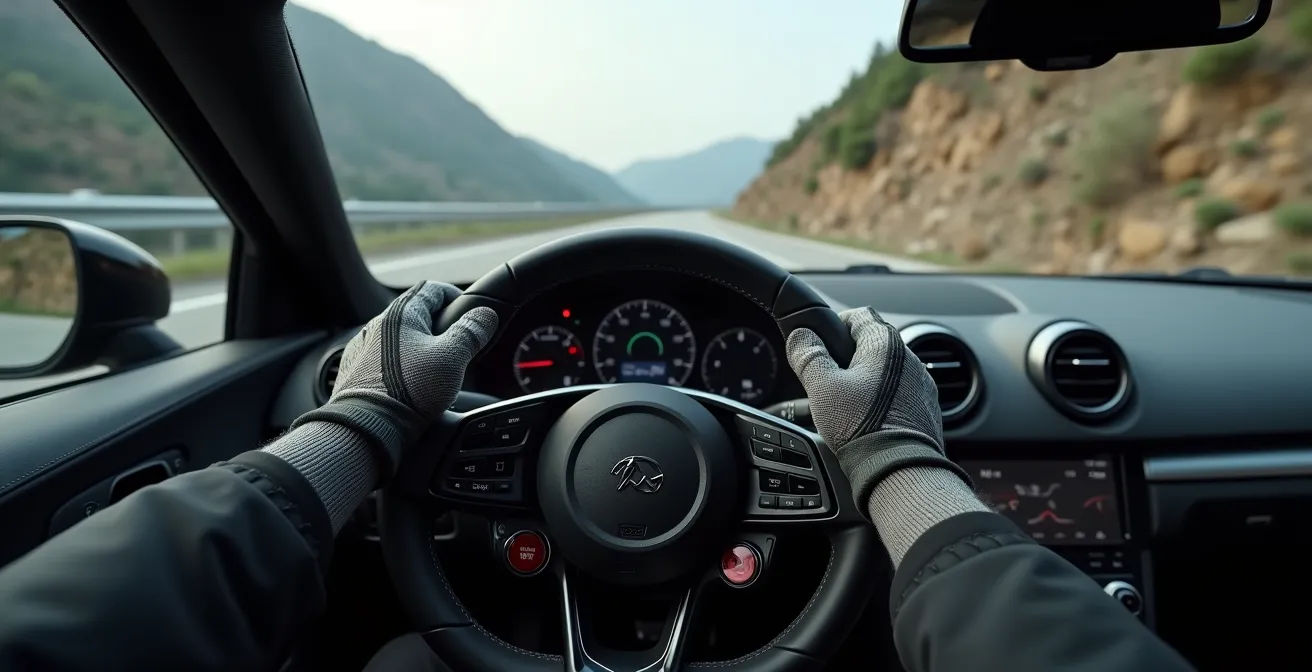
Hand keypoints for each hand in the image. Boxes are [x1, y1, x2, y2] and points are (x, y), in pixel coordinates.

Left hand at [292, 281, 497, 478]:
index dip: (454, 296)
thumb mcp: (453, 358)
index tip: (467, 312)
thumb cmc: (409, 391)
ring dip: (417, 348)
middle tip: (455, 347)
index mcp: (402, 314)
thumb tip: (485, 315)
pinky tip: (409, 386)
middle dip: (437, 328)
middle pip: (414, 315)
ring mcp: (362, 349)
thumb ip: (470, 332)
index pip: (432, 289)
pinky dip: (398, 367)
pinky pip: (381, 361)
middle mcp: (377, 325)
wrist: (368, 427)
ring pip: (397, 340)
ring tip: (434, 371)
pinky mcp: (354, 372)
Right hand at [785, 308, 969, 510]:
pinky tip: (870, 420)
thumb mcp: (821, 387)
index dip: (836, 324)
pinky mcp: (927, 409)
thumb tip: (800, 336)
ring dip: (869, 380)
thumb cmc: (861, 426)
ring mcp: (922, 384)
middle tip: (829, 379)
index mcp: (884, 343)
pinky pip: (902, 395)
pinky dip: (885, 401)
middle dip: (850, 358)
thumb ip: (808, 356)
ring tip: (848, 404)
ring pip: (889, 372)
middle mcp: (910, 358)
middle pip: (873, 345)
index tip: (821, 342)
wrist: (898, 469)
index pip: (858, 315)